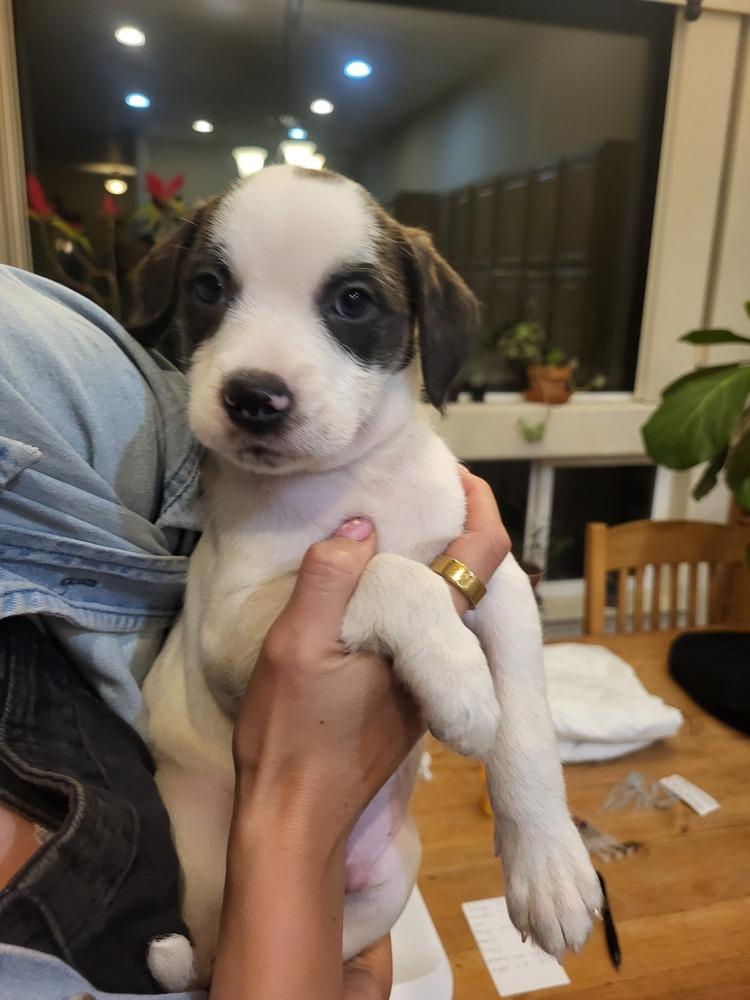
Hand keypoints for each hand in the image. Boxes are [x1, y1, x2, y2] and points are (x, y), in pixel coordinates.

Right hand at [215, 471, 508, 999]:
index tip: (458, 475)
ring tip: (391, 534)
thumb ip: (330, 579)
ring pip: (447, 612)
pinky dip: (411, 605)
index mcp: (426, 639)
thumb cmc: (293, 734)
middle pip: (470, 583)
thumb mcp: (296, 646)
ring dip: (430, 569)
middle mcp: (446, 662)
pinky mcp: (409, 704)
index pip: (480, 559)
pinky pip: (424, 639)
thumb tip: (363, 528)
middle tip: (416, 497)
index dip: (480, 509)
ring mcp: (429, 686)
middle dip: (454, 533)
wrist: (294, 820)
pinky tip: (372, 596)